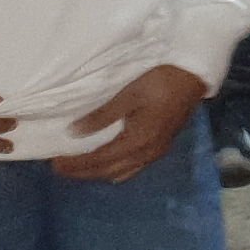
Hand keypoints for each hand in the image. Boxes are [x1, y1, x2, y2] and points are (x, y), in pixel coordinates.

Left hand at [59, 62, 211, 182]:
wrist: (194, 76)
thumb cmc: (161, 80)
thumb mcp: (128, 94)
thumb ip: (102, 115)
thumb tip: (74, 133)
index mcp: (137, 141)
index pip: (99, 159)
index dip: (76, 164)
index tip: (55, 164)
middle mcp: (147, 153)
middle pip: (109, 171)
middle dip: (84, 172)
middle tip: (61, 169)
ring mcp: (157, 152)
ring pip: (122, 172)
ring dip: (100, 173)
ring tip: (81, 168)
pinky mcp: (162, 146)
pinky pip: (134, 167)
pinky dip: (117, 170)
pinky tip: (111, 166)